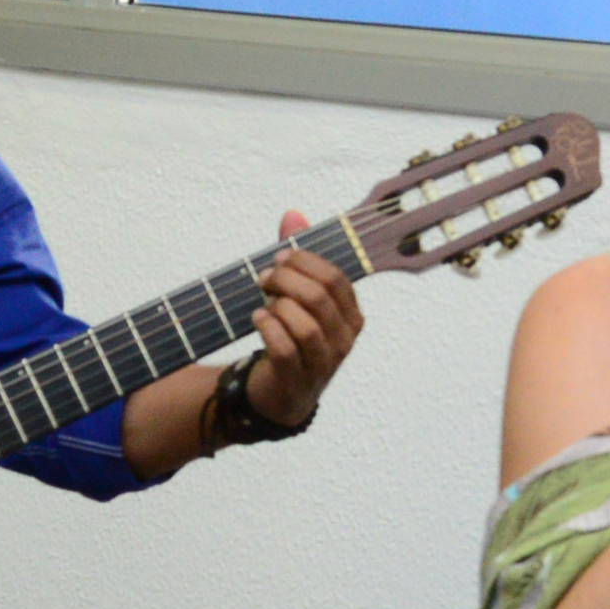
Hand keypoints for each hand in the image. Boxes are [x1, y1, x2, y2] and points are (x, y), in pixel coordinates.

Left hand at [243, 209, 365, 426]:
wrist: (281, 394)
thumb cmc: (292, 338)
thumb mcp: (297, 296)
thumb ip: (297, 257)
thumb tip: (293, 214)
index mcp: (351, 315)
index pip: (335, 278)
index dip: (303, 262)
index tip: (278, 259)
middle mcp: (344, 340)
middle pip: (319, 297)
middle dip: (286, 280)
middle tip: (263, 279)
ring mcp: (323, 363)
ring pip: (305, 324)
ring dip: (277, 306)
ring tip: (264, 302)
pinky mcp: (298, 380)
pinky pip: (285, 350)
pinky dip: (268, 329)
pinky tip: (258, 319)